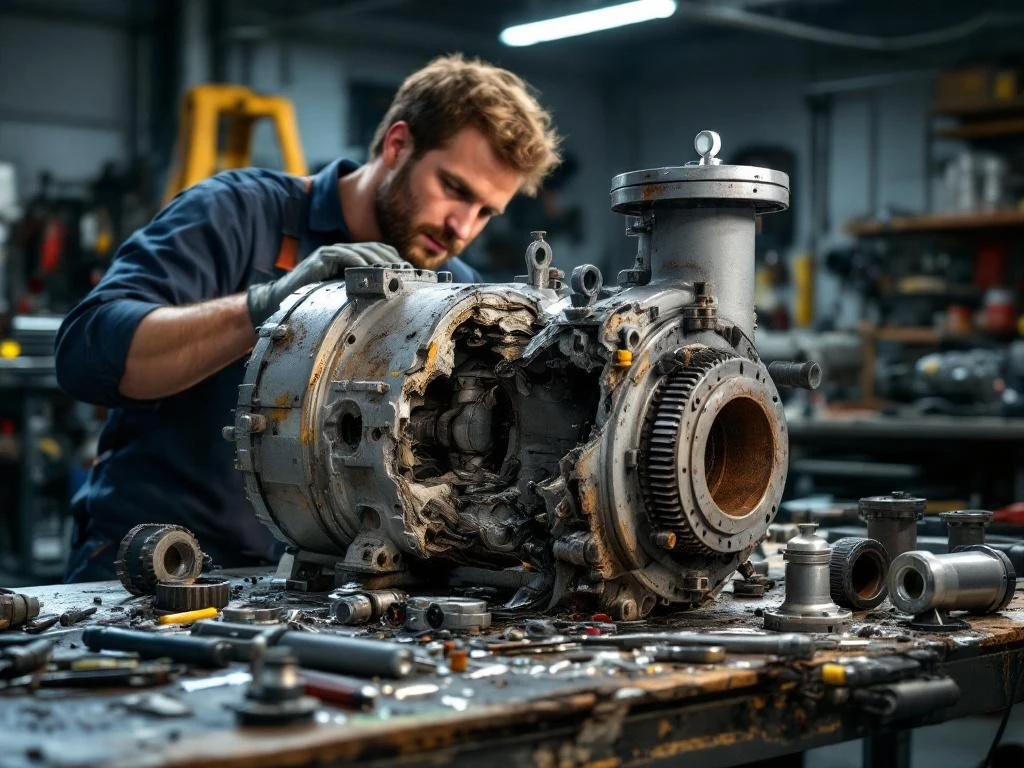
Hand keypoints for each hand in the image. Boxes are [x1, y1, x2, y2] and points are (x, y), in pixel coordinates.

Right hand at [247, 242, 406, 326]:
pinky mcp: (321, 258)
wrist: (282, 299)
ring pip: (362, 251)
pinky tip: (369, 270)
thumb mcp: (344, 294)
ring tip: (392, 272)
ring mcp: (331, 253)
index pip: (380, 252)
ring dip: (379, 261)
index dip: (395, 259)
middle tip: (405, 272)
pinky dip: (358, 262)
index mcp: (351, 258)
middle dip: (392, 260)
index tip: (409, 273)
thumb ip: (363, 290)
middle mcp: (342, 252)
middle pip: (375, 248)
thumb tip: (390, 297)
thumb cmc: (315, 300)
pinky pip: (344, 256)